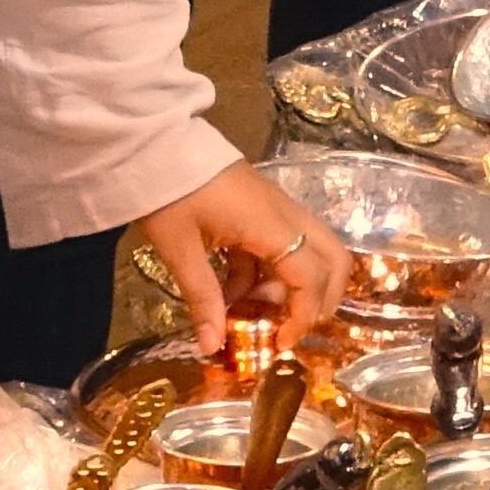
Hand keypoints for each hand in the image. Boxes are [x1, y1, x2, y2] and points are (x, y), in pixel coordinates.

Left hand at [137, 161, 343, 357]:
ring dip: (292, 288)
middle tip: (287, 330)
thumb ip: (201, 298)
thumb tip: (211, 347)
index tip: (278, 345)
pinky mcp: (264, 208)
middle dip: (319, 301)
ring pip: (312, 252)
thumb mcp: (178, 249)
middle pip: (333, 259)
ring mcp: (278, 209)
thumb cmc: (168, 193)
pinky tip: (232, 291)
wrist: (156, 142)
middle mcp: (285, 214)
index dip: (303, 316)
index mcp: (269, 224)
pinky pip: (285, 246)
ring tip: (250, 311)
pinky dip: (270, 274)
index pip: (310, 276)